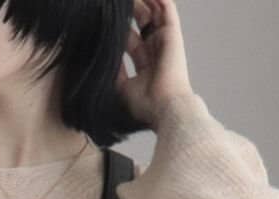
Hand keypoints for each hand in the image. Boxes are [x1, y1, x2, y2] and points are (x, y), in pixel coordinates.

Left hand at [118, 0, 194, 129]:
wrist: (164, 108)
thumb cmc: (145, 105)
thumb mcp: (121, 88)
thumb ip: (115, 71)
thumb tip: (106, 56)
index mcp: (146, 65)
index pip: (132, 40)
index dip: (121, 29)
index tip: (109, 20)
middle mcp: (156, 51)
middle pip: (143, 23)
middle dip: (132, 10)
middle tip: (118, 4)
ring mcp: (165, 41)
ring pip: (155, 12)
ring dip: (144, 1)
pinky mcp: (172, 34)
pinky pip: (167, 8)